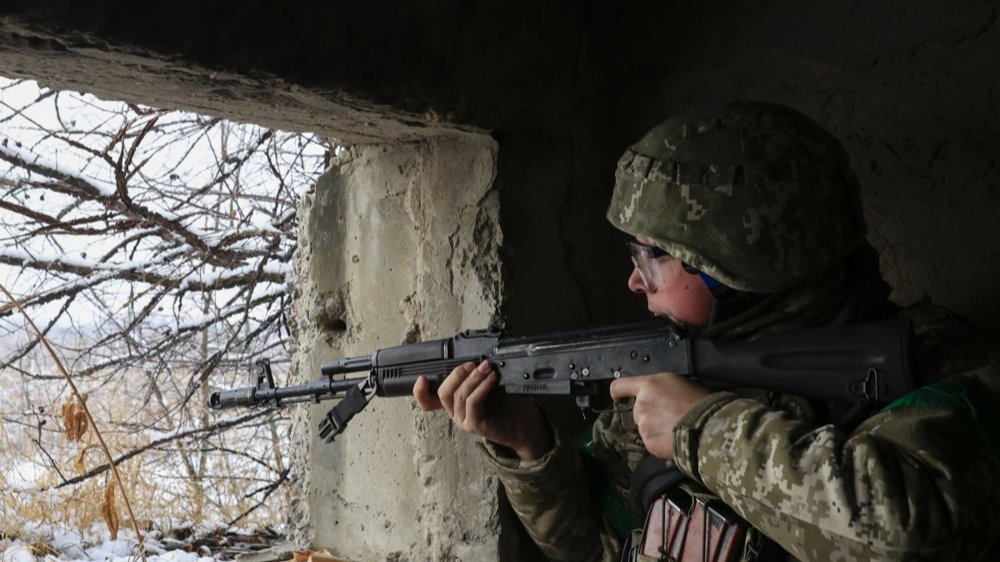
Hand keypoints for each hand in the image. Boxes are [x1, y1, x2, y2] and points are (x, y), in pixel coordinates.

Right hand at [412, 360, 552, 459]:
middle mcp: (456, 414)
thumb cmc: (507, 404)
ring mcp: (464, 421)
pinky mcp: (475, 425)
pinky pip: (472, 403)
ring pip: (459, 396)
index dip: (420, 393)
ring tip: (487, 368)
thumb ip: (475, 377)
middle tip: (472, 364)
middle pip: (444, 392)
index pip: (428, 402)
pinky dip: (481, 388)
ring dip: (473, 378)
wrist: (523, 424)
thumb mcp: (487, 386)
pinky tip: (491, 379)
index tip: (421, 378)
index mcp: (454, 404)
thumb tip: (474, 360)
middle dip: (456, 374)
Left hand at [609, 373, 709, 459]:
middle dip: (649, 413)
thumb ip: (659, 388)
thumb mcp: (679, 383)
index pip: (619, 386)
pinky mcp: (649, 443)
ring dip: (655, 428)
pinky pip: (651, 441)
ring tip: (676, 427)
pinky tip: (675, 438)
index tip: (620, 396)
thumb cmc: (700, 402)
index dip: (619, 392)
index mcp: (649, 386)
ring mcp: (644, 425)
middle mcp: (641, 405)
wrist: (709, 426)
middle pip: (636, 410)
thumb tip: (656, 394)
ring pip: (644, 427)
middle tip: (669, 415)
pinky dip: (660, 442)